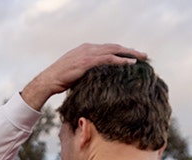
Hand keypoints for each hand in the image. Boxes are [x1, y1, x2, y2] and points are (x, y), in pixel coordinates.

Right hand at [21, 43, 147, 109]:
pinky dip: (120, 60)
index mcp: (86, 49)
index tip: (132, 56)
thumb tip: (98, 81)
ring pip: (114, 50)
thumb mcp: (76, 74)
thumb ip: (88, 73)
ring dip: (129, 54)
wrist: (48, 81)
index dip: (121, 52)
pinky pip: (108, 59)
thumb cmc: (60, 80)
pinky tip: (130, 63)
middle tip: (144, 55)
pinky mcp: (87, 61)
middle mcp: (88, 48)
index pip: (108, 48)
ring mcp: (87, 54)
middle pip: (114, 47)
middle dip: (130, 51)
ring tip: (142, 58)